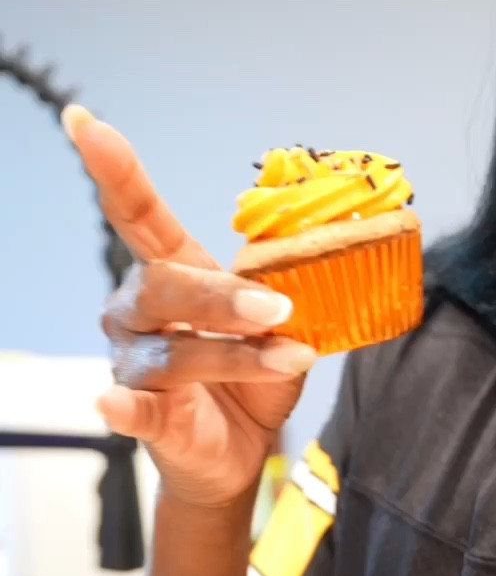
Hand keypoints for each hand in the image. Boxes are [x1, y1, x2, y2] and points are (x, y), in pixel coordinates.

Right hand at [65, 106, 315, 508]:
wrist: (243, 453)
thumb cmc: (253, 380)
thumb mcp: (283, 326)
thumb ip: (289, 290)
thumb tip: (330, 257)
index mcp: (173, 273)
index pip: (140, 215)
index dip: (116, 170)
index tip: (85, 123)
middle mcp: (139, 311)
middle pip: (166, 285)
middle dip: (223, 296)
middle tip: (277, 308)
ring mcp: (134, 362)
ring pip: (175, 348)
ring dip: (235, 353)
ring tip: (290, 356)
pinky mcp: (143, 415)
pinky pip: (132, 405)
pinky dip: (125, 405)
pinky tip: (113, 401)